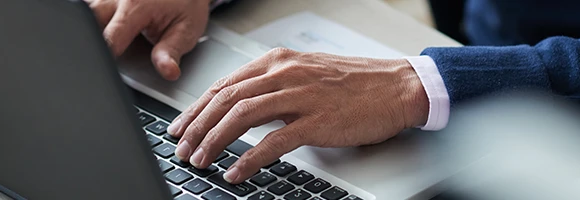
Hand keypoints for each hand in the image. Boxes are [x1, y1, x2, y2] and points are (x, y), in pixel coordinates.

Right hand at [85, 0, 209, 80]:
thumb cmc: (186, 4)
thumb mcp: (186, 30)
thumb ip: (172, 52)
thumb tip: (168, 71)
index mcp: (136, 6)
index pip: (110, 38)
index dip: (105, 58)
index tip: (103, 73)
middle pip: (88, 23)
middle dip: (89, 44)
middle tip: (99, 61)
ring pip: (84, 12)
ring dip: (87, 30)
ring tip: (98, 45)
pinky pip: (87, 8)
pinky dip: (90, 23)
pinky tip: (98, 32)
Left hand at [166, 48, 429, 182]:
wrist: (398, 86)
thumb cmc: (356, 83)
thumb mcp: (306, 73)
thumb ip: (273, 85)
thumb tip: (240, 107)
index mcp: (279, 61)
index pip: (225, 84)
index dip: (197, 107)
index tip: (181, 126)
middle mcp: (285, 73)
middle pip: (226, 99)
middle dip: (198, 126)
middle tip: (182, 147)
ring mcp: (300, 96)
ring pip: (242, 116)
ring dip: (215, 140)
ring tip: (201, 160)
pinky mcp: (316, 121)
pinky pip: (273, 142)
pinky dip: (249, 159)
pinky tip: (236, 172)